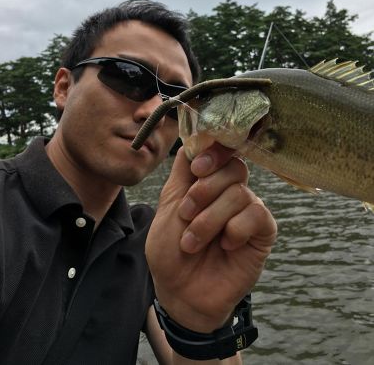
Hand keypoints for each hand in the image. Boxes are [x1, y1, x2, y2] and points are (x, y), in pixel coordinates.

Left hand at [145, 143, 276, 332]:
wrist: (180, 291)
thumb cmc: (171, 251)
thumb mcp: (168, 206)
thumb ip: (183, 173)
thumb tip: (195, 139)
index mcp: (209, 182)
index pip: (221, 151)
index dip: (213, 153)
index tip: (197, 170)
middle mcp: (230, 192)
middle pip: (233, 167)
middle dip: (204, 190)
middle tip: (186, 214)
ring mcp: (248, 211)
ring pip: (239, 193)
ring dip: (210, 219)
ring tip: (193, 241)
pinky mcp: (262, 232)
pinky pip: (257, 215)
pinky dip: (235, 229)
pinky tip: (225, 245)